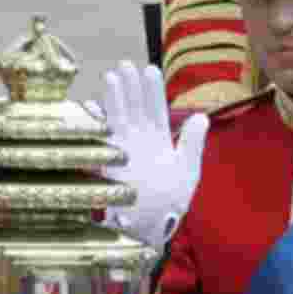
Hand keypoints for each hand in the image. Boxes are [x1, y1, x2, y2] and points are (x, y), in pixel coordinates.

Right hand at [98, 61, 208, 248]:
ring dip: (113, 99)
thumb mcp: (187, 171)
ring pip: (117, 119)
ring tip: (110, 77)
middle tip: (124, 64)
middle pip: (133, 108)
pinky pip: (101, 140)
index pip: (156, 109)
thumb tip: (202, 117)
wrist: (151, 229)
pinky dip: (95, 125)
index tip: (150, 70)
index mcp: (159, 140)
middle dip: (129, 87)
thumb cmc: (171, 202)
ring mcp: (122, 151)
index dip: (153, 90)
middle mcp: (139, 141)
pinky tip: (90, 108)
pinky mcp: (108, 164)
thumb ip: (191, 143)